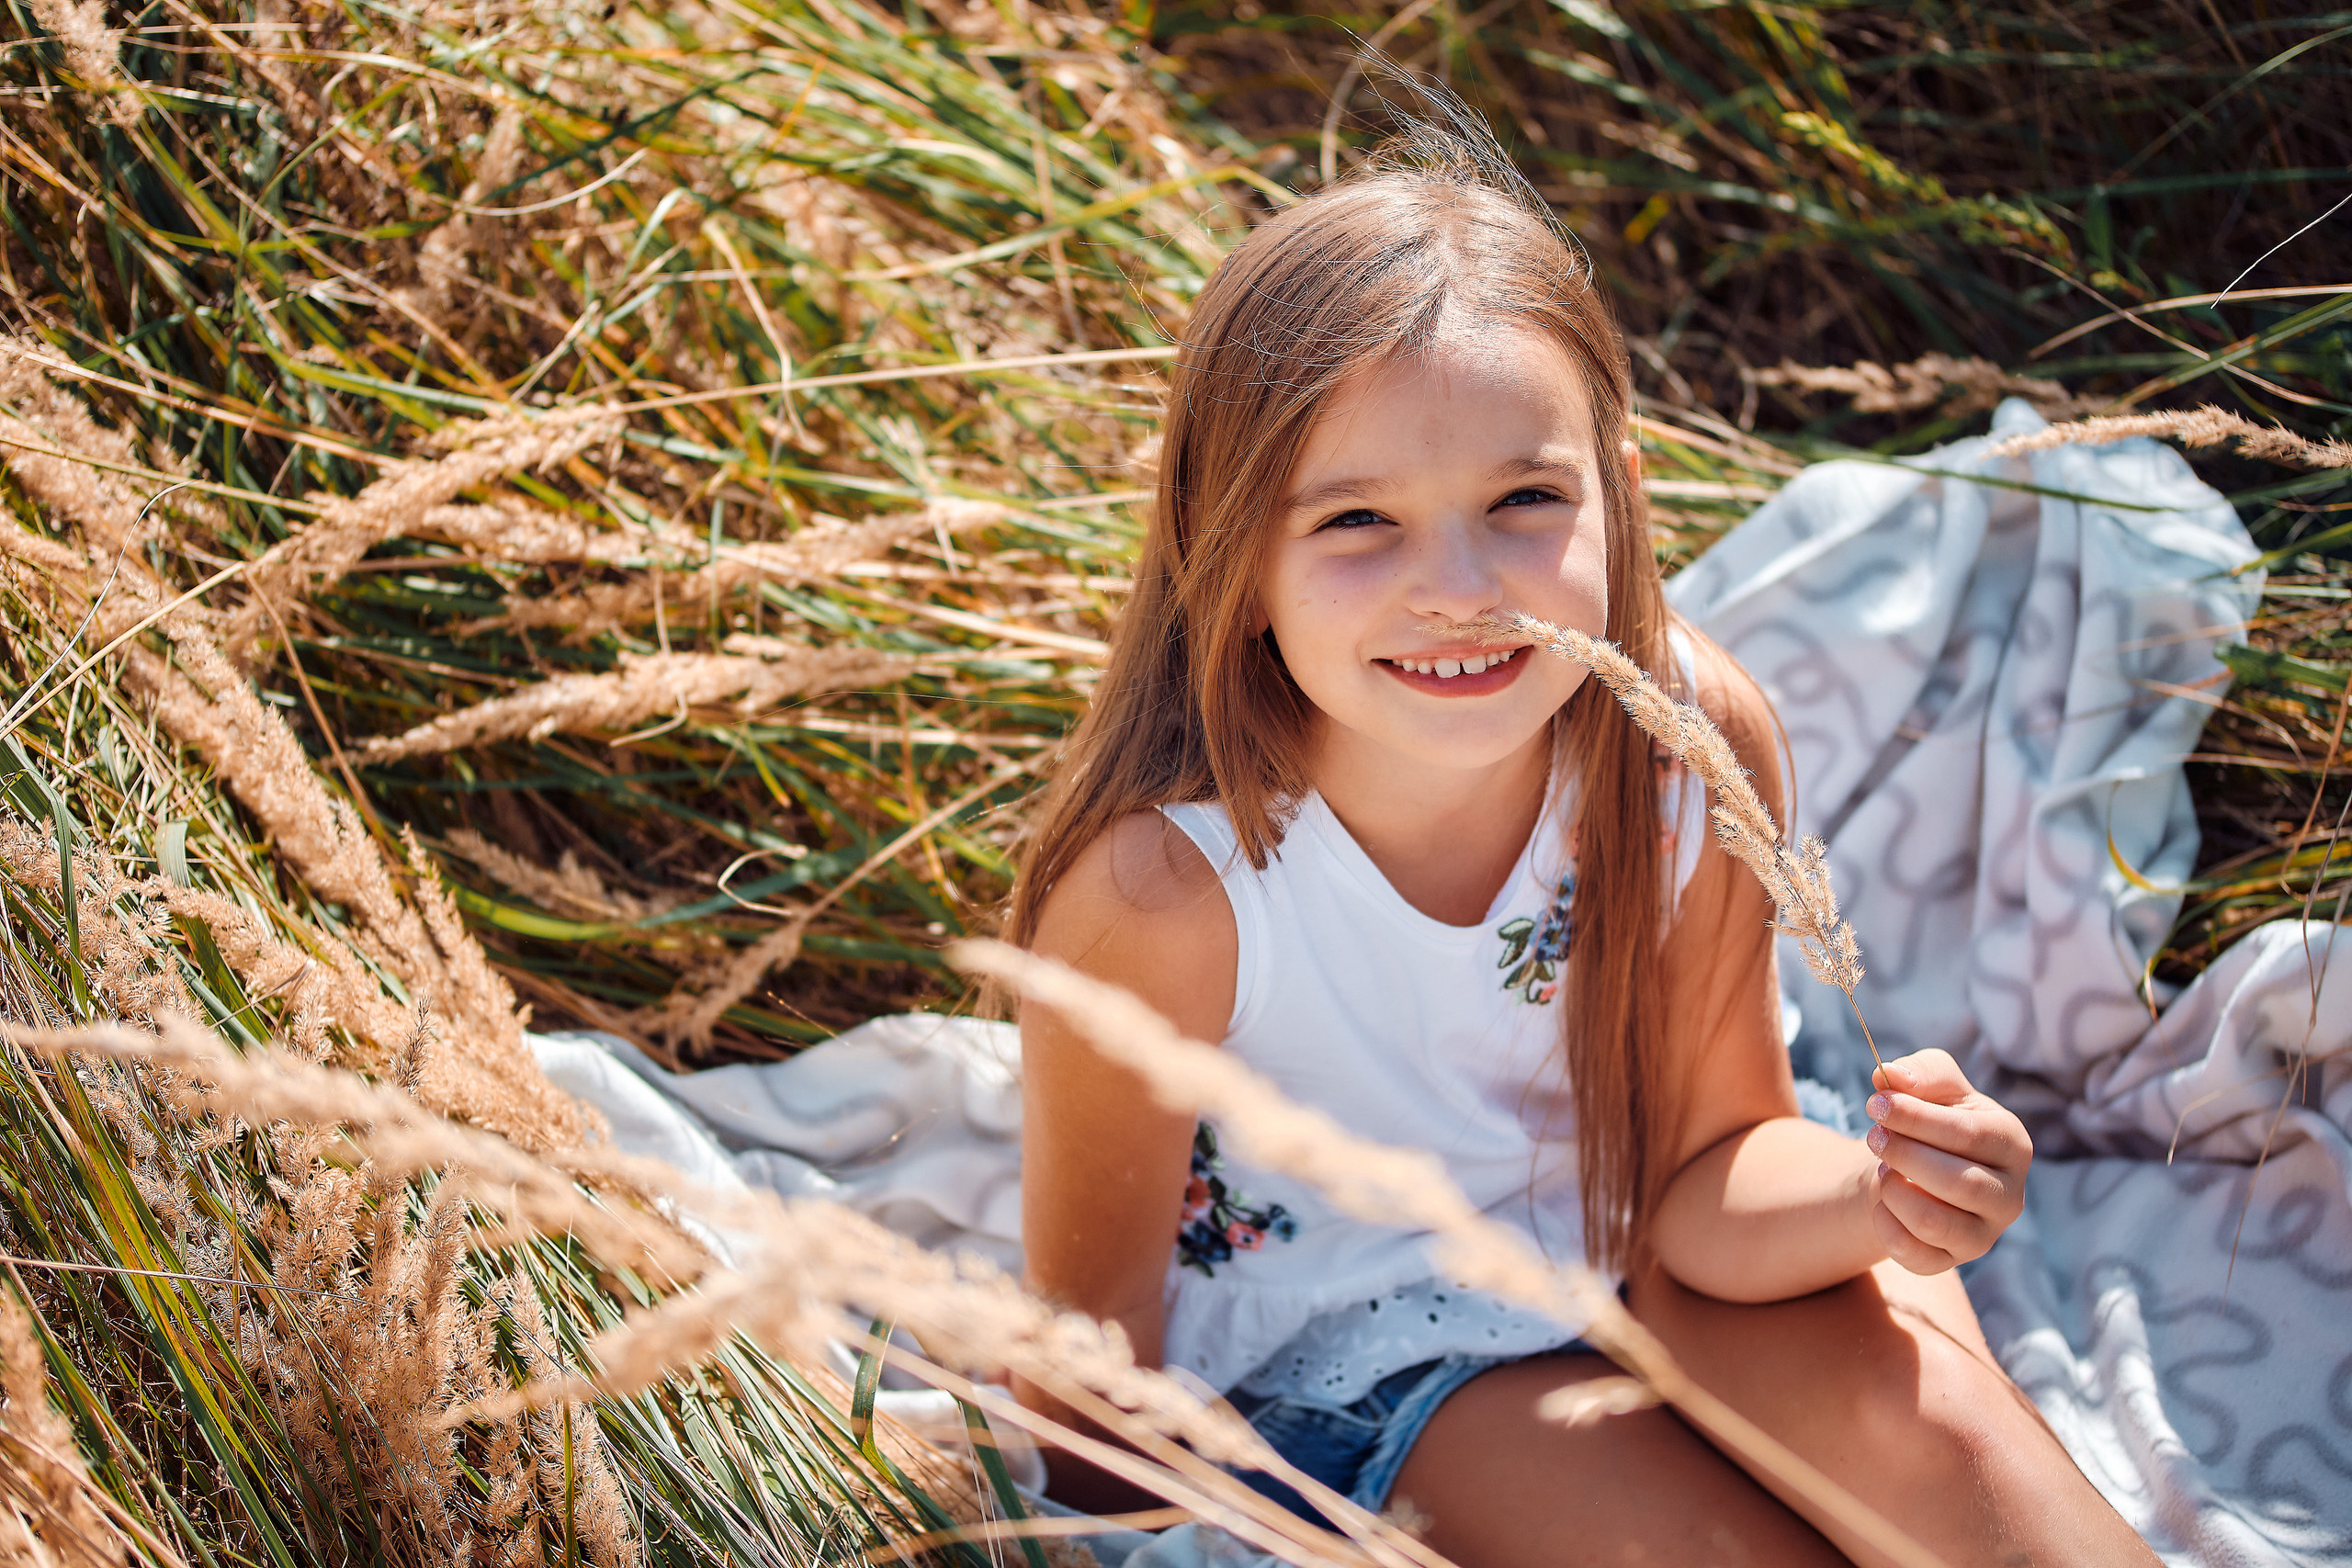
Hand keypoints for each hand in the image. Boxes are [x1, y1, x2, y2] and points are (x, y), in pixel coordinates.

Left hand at [1862, 1049, 2029, 1274]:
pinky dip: (1885, 1224)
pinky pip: (1914, 1255)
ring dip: (1894, 1191)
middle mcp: (2009, 1195)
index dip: (1914, 1118)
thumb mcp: (1933, 1084)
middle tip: (1873, 1136)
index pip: (1968, 1135)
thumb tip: (1890, 1076)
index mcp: (2011, 1144)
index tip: (1874, 1104)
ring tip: (1883, 1169)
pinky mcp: (1954, 1260)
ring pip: (1934, 1223)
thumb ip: (1919, 1072)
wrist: (1918, 1166)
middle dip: (1903, 1154)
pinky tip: (1882, 1199)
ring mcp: (1985, 1234)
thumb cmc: (1932, 1118)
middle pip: (1957, 1182)